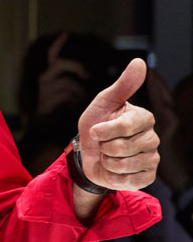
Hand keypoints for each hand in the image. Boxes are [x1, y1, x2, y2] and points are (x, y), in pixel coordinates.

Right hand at [36, 32, 88, 116]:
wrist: (45, 130)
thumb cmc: (59, 111)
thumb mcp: (66, 93)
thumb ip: (73, 82)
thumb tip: (87, 75)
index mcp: (50, 75)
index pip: (52, 56)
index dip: (58, 45)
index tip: (65, 35)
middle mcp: (44, 78)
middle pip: (61, 64)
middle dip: (77, 68)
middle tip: (87, 77)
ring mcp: (45, 89)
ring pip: (67, 81)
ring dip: (78, 92)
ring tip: (78, 101)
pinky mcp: (46, 99)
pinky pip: (66, 94)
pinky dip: (73, 100)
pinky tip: (70, 107)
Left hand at [77, 58, 159, 191]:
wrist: (88, 151)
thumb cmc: (97, 123)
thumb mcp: (104, 102)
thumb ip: (123, 85)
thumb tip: (139, 62)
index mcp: (144, 118)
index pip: (124, 126)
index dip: (103, 130)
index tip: (94, 131)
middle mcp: (152, 138)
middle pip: (122, 147)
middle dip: (103, 146)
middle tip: (103, 144)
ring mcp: (152, 158)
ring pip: (123, 164)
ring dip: (106, 161)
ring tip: (107, 155)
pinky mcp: (147, 177)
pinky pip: (127, 180)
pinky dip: (112, 176)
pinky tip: (112, 169)